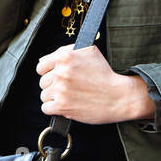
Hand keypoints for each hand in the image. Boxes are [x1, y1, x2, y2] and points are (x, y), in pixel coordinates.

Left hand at [35, 43, 151, 124]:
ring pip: (44, 96)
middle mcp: (61, 72)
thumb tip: (44, 59)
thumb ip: (66, 51)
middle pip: (42, 82)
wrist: (119, 96)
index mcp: (65, 56)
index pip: (41, 65)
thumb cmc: (105, 74)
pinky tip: (65, 105)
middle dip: (53, 86)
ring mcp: (61, 89)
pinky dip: (54, 109)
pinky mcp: (62, 106)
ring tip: (69, 97)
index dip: (48, 72)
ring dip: (54, 98)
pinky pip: (46, 108)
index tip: (56, 77)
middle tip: (68, 88)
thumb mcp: (90, 52)